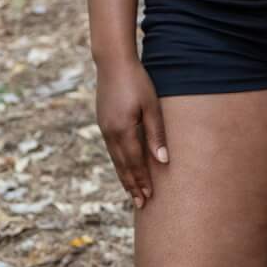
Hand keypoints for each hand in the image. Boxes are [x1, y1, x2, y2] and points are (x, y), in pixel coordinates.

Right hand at [95, 59, 168, 207]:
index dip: (142, 181)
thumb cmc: (137, 81)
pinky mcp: (103, 122)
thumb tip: (163, 161)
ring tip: (132, 191)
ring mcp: (104, 128)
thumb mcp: (151, 106)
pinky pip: (112, 149)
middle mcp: (110, 133)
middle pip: (122, 166)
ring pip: (115, 159)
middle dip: (132, 185)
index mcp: (122, 131)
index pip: (134, 163)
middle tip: (140, 204)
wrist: (112, 62)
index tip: (149, 198)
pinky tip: (124, 167)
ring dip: (124, 176)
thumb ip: (156, 134)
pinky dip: (119, 162)